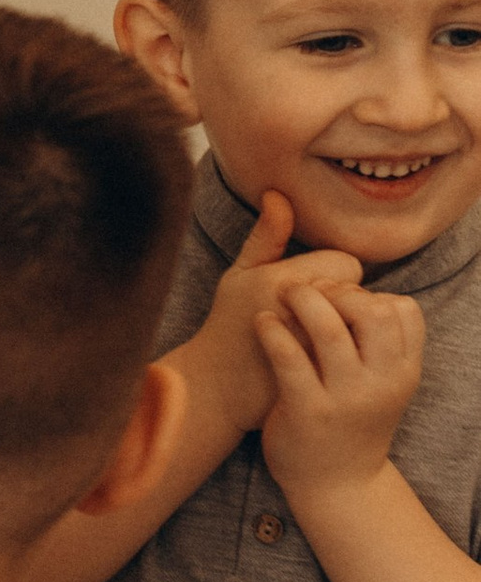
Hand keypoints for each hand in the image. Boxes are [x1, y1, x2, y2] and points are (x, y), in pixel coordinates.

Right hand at [196, 192, 363, 434]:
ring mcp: (316, 350)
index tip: (310, 289)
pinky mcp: (325, 377)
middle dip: (344, 301)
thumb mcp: (239, 275)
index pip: (347, 264)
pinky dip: (351, 353)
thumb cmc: (228, 324)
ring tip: (321, 336)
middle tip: (314, 314)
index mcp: (283, 282)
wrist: (217, 388)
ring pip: (363, 324)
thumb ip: (266, 236)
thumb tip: (278, 194)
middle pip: (358, 292)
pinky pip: (362, 354)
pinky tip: (325, 358)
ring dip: (351, 327)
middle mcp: (302, 314)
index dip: (332, 274)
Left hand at [257, 280, 424, 508]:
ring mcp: (346, 399)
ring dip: (303, 299)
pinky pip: (290, 359)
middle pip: (372, 312)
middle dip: (338, 289)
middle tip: (308, 288)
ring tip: (282, 295)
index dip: (371, 292)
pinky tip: (261, 322)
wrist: (336, 486)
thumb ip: (378, 346)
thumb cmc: (353, 422)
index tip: (341, 295)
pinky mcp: (308, 412)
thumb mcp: (383, 386)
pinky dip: (273, 331)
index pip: (404, 311)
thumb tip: (352, 288)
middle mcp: (381, 384)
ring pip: (330, 329)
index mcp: (403, 373)